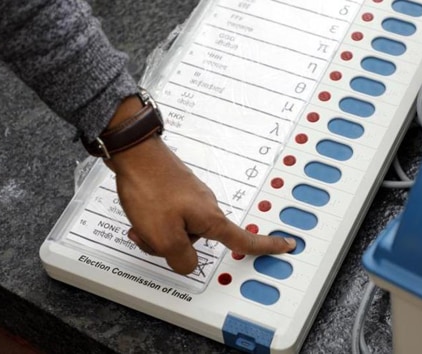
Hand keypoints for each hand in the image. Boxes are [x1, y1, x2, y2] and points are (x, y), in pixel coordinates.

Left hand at [102, 97, 295, 273]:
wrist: (135, 152)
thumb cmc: (150, 188)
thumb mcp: (163, 237)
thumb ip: (181, 259)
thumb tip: (187, 264)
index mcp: (211, 219)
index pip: (245, 239)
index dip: (267, 246)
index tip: (286, 245)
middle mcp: (207, 206)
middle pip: (198, 242)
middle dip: (173, 247)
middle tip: (150, 237)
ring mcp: (192, 196)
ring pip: (180, 229)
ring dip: (159, 233)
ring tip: (141, 222)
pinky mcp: (178, 190)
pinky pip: (170, 215)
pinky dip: (155, 220)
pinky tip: (141, 213)